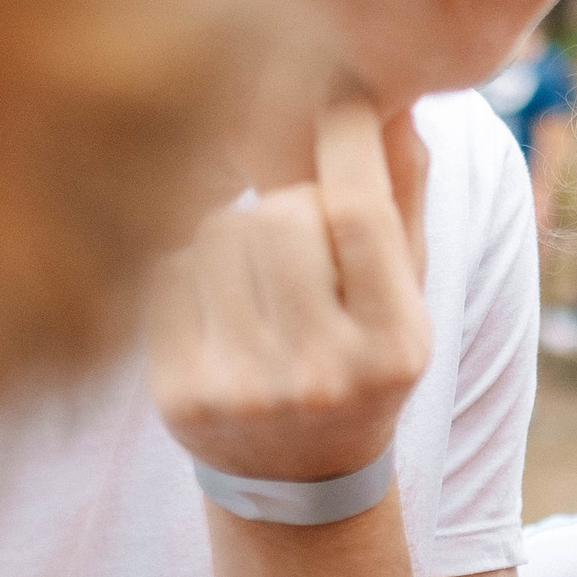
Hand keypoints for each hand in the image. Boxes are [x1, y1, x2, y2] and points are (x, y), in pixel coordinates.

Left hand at [147, 99, 432, 484]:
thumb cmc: (360, 360)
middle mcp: (321, 376)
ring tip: (262, 280)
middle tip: (301, 235)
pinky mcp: (179, 392)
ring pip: (219, 231)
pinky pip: (170, 268)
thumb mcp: (406, 299)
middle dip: (288, 204)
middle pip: (278, 214)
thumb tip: (386, 97)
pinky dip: (194, 265)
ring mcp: (244, 389)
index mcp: (394, 350)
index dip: (344, 138)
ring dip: (238, 232)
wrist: (298, 479)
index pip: (358, 213)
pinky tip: (221, 304)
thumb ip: (403, 201)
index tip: (339, 98)